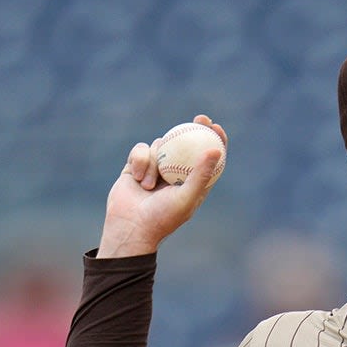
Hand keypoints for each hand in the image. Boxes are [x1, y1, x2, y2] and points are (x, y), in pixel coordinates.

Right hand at [97, 114, 227, 257]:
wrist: (129, 227)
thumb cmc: (162, 217)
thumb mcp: (186, 196)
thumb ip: (201, 174)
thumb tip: (216, 149)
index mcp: (193, 181)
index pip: (208, 157)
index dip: (214, 139)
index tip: (215, 127)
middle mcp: (176, 172)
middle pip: (187, 142)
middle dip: (194, 127)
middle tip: (199, 119)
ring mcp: (156, 168)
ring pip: (161, 145)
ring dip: (155, 161)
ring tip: (149, 185)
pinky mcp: (136, 165)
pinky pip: (141, 149)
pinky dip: (139, 161)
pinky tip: (136, 178)